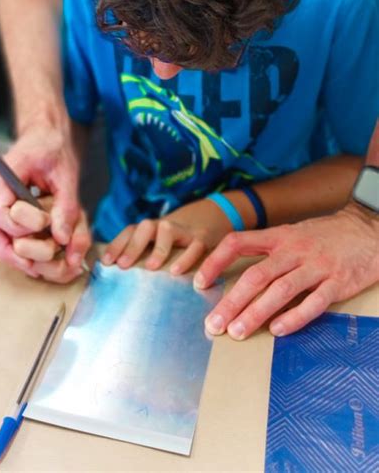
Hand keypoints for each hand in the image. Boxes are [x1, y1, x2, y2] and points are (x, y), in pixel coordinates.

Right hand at [0, 125, 90, 278]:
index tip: (46, 221)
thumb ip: (65, 205)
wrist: (47, 137)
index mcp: (2, 177)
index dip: (22, 224)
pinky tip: (43, 260)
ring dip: (19, 257)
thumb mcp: (66, 172)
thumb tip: (62, 238)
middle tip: (50, 249)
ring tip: (46, 264)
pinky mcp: (4, 216)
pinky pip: (4, 240)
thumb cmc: (53, 148)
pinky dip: (22, 254)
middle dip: (19, 248)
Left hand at [102, 199, 226, 272]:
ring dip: (159, 248)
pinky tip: (177, 272)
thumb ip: (142, 252)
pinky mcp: (202, 238)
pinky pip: (194, 247)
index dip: (116, 245)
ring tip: (152, 267)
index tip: (106, 263)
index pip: (129, 231)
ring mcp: (183, 230)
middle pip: (145, 228)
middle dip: (133, 245)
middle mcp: (164, 225)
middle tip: (123, 265)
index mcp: (150, 227)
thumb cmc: (177, 238)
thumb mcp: (159, 239)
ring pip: (168, 231)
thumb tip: (117, 274)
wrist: (212, 215)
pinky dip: (187, 258)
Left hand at [195, 204, 378, 339]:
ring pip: (281, 290)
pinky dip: (294, 317)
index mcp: (279, 236)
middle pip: (256, 275)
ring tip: (237, 332)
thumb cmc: (325, 236)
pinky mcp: (338, 283)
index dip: (216, 261)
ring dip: (256, 312)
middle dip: (231, 301)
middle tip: (213, 325)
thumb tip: (235, 273)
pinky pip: (314, 302)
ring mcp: (317, 266)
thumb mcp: (293, 233)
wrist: (367, 229)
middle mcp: (294, 250)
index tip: (199, 282)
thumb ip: (267, 250)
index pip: (238, 243)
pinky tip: (277, 331)